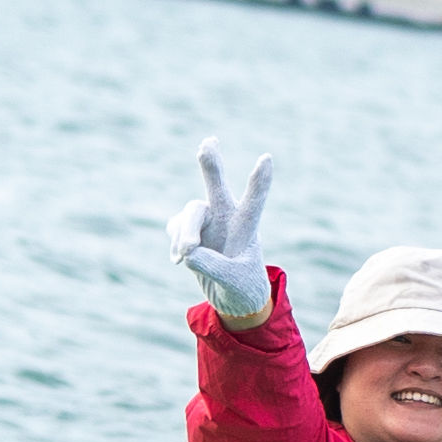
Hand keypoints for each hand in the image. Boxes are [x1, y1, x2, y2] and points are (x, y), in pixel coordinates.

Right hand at [172, 145, 276, 325]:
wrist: (232, 297)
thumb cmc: (243, 286)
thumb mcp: (234, 281)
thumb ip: (214, 267)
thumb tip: (189, 252)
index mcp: (246, 226)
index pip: (255, 200)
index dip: (259, 181)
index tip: (266, 158)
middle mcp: (226, 217)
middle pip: (216, 186)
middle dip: (211, 164)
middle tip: (207, 143)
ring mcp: (206, 221)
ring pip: (191, 212)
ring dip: (186, 232)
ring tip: (185, 256)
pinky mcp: (188, 230)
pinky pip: (174, 227)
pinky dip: (175, 243)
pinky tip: (179, 260)